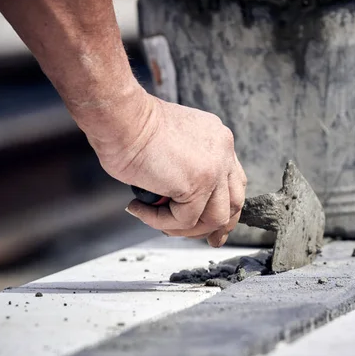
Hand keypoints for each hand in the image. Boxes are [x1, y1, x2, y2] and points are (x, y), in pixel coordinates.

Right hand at [92, 90, 246, 246]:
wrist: (120, 117)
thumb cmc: (130, 127)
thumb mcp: (172, 145)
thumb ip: (185, 168)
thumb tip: (179, 200)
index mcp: (218, 140)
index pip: (234, 181)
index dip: (224, 206)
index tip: (213, 224)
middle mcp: (223, 151)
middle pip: (234, 202)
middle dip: (218, 226)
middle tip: (202, 238)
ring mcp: (214, 168)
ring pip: (214, 218)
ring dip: (186, 228)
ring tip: (157, 220)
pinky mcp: (198, 183)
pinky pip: (184, 220)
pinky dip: (159, 221)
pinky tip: (139, 209)